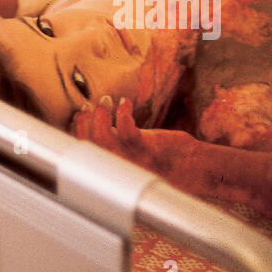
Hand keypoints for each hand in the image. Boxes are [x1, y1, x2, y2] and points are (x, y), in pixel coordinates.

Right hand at [72, 97, 187, 175]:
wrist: (194, 168)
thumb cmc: (165, 160)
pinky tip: (124, 102)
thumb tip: (97, 125)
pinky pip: (125, 129)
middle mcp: (121, 167)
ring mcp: (132, 159)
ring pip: (101, 138)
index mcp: (116, 169)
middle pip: (88, 145)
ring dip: (99, 116)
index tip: (79, 115)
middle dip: (83, 123)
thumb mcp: (134, 156)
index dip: (77, 132)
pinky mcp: (146, 148)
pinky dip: (122, 112)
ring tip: (105, 101)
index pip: (86, 153)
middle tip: (87, 106)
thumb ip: (116, 145)